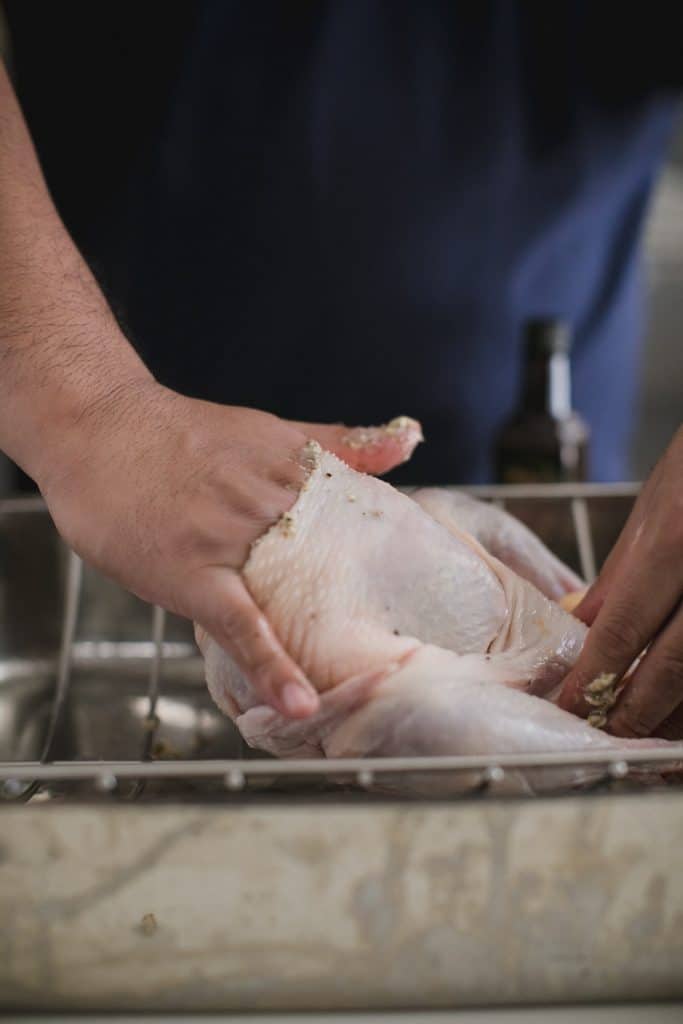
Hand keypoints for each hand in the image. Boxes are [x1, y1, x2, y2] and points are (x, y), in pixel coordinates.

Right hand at [38, 379, 420, 718]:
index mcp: (292, 467)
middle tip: (407, 653)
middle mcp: (266, 501)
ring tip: (368, 689)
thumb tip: (411, 440)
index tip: (433, 595)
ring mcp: (226, 537)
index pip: (362, 518)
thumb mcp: (262, 429)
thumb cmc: (173, 435)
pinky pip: (239, 625)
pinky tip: (298, 700)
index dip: (395, 561)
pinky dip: (270, 663)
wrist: (96, 426)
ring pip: (293, 598)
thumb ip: (337, 443)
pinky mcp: (190, 572)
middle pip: (335, 563)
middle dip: (370, 608)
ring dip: (328, 644)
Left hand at [558, 425, 682, 738]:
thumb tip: (584, 622)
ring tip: (645, 731)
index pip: (626, 626)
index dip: (596, 673)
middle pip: (674, 666)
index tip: (572, 703)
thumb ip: (622, 571)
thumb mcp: (657, 505)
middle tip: (605, 733)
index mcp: (678, 540)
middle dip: (636, 710)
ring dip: (678, 713)